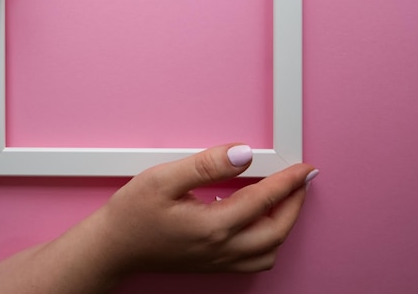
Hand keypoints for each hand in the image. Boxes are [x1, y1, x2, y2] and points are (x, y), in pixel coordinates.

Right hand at [93, 144, 316, 275]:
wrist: (113, 247)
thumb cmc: (133, 212)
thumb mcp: (164, 178)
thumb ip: (206, 165)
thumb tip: (243, 153)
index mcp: (213, 226)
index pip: (264, 201)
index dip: (288, 182)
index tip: (304, 168)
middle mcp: (221, 248)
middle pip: (277, 232)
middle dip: (296, 205)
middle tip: (302, 181)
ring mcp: (217, 260)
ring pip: (269, 252)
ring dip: (285, 225)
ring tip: (285, 199)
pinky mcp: (211, 264)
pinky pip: (254, 261)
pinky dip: (269, 241)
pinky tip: (258, 221)